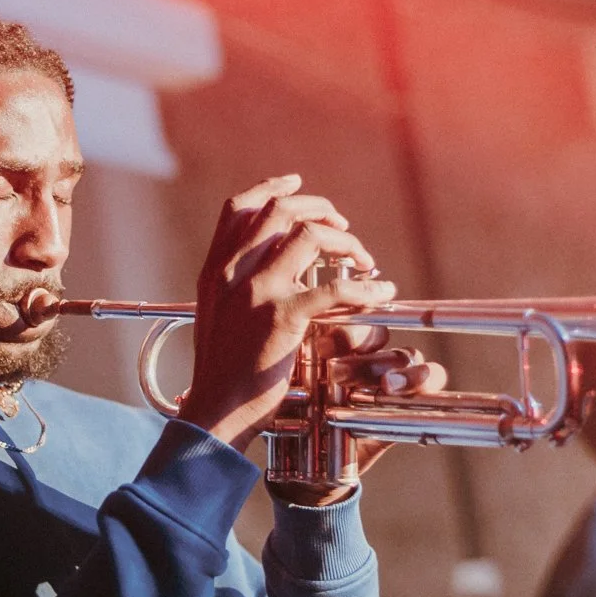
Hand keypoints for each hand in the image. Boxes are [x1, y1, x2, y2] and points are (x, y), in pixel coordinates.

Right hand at [177, 174, 395, 450]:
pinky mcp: (282, 319)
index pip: (238, 208)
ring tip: (364, 260)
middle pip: (279, 211)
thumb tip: (274, 267)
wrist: (215, 412)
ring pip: (309, 235)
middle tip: (344, 226)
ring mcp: (256, 293)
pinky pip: (334, 288)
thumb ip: (238, 287)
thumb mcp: (218, 317)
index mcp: (215, 270)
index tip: (298, 184)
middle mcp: (232, 273)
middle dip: (320, 209)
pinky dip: (366, 287)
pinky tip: (380, 293)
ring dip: (346, 241)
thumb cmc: (222, 373)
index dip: (271, 188)